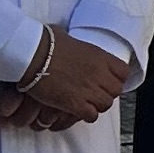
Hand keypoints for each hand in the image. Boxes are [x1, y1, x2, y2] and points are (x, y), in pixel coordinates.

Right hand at [2, 24, 130, 132]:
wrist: (30, 55)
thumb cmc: (44, 42)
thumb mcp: (65, 36)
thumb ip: (73, 43)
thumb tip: (65, 40)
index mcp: (99, 56)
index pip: (123, 72)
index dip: (116, 78)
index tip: (106, 80)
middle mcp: (98, 73)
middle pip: (116, 90)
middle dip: (106, 93)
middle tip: (95, 93)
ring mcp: (88, 89)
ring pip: (106, 104)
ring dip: (97, 105)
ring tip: (86, 103)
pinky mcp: (75, 103)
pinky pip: (91, 115)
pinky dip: (86, 115)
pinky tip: (77, 110)